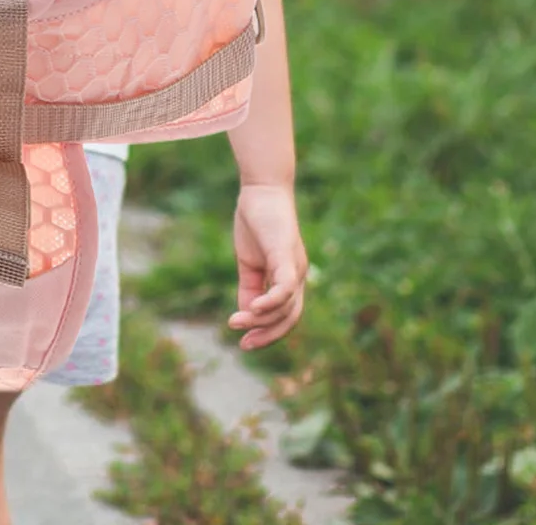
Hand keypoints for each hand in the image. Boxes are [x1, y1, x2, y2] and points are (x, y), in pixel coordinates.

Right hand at [230, 183, 307, 349]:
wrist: (261, 189)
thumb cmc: (255, 221)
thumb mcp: (249, 261)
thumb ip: (249, 287)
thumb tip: (246, 314)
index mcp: (289, 278)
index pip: (285, 315)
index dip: (267, 332)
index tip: (245, 342)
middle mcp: (298, 276)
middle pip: (290, 318)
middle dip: (268, 336)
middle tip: (244, 345)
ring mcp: (295, 266)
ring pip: (287, 306)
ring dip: (261, 320)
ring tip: (237, 323)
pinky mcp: (286, 255)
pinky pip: (284, 287)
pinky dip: (271, 302)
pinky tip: (253, 309)